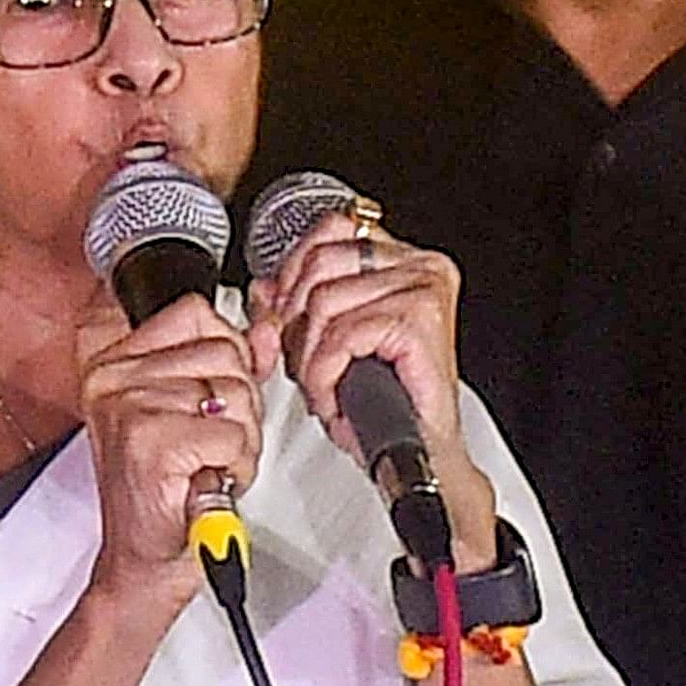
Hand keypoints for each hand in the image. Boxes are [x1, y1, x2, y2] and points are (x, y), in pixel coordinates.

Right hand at [73, 292, 260, 611]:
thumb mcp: (196, 412)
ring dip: (240, 438)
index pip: (197, 314)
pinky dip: (236, 465)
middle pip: (224, 352)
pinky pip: (232, 434)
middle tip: (210, 443)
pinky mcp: (151, 441)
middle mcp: (113, 378)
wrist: (145, 564)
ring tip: (208, 462)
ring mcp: (129, 407)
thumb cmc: (166, 492)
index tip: (217, 394)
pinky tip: (208, 480)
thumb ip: (230, 362)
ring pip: (234, 394)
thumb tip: (266, 329)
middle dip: (240, 404)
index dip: (229, 353)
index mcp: (113, 361)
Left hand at [246, 207, 497, 565]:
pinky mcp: (419, 319)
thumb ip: (288, 307)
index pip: (329, 230)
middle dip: (295, 321)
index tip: (283, 315)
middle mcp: (418, 264)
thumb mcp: (321, 343)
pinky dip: (325, 372)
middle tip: (305, 365)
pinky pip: (342, 334)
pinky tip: (334, 396)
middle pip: (318, 264)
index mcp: (399, 257)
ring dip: (310, 357)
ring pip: (325, 301)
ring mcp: (423, 287)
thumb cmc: (381, 402)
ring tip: (325, 387)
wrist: (420, 455)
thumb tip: (262, 288)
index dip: (292, 273)